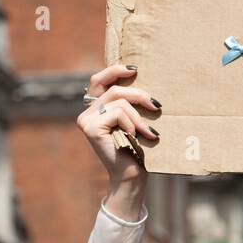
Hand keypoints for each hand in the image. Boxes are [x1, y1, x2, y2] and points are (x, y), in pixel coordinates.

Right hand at [77, 64, 160, 188]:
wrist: (132, 173)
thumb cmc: (138, 146)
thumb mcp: (134, 119)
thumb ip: (130, 102)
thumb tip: (141, 78)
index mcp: (96, 108)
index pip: (99, 80)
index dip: (114, 70)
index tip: (135, 69)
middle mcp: (87, 112)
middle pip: (115, 89)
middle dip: (139, 94)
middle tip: (157, 105)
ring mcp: (86, 120)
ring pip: (119, 102)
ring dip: (139, 116)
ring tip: (148, 132)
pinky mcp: (90, 128)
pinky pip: (117, 113)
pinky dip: (132, 124)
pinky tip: (136, 137)